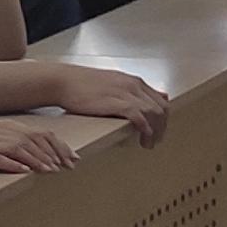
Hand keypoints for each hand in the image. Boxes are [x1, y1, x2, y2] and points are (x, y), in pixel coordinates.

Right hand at [0, 123, 74, 175]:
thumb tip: (31, 156)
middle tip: (69, 166)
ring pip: (18, 149)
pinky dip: (13, 165)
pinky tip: (25, 172)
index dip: (57, 145)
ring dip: (37, 160)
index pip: (38, 133)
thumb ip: (9, 142)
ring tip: (52, 171)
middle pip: (32, 140)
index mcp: (4, 127)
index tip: (72, 157)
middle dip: (53, 153)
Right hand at [51, 65, 169, 144]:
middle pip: (162, 108)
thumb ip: (128, 92)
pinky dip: (145, 128)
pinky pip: (139, 116)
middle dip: (162, 127)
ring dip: (155, 132)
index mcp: (134, 81)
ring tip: (148, 144)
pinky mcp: (116, 102)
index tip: (158, 131)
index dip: (163, 119)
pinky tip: (142, 137)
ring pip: (154, 113)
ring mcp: (126, 93)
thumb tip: (139, 103)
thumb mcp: (112, 84)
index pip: (161, 100)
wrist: (64, 81)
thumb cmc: (83, 85)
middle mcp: (134, 85)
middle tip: (155, 141)